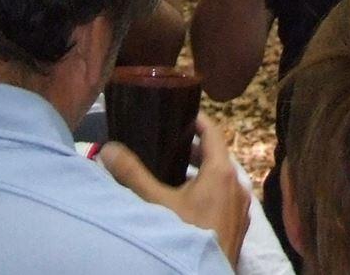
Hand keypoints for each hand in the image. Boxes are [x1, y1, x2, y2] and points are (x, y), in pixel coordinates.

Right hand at [104, 114, 249, 266]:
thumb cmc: (185, 233)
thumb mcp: (155, 202)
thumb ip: (132, 174)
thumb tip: (108, 149)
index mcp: (222, 171)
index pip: (214, 132)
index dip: (197, 121)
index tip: (180, 116)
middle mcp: (237, 184)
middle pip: (217, 156)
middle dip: (194, 149)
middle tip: (169, 145)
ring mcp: (241, 207)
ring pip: (221, 178)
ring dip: (201, 172)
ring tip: (174, 173)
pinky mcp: (239, 224)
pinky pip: (225, 197)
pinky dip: (210, 191)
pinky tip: (188, 202)